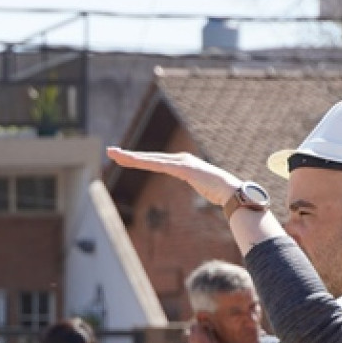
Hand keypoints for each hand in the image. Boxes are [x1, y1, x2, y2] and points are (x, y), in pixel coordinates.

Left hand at [106, 148, 242, 208]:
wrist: (232, 191)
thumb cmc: (218, 191)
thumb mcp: (201, 186)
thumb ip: (196, 182)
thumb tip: (200, 188)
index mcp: (181, 163)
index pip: (153, 161)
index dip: (136, 159)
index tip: (121, 158)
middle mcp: (179, 159)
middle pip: (148, 158)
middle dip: (128, 155)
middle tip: (109, 151)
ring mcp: (181, 162)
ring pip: (151, 160)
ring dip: (131, 157)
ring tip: (114, 154)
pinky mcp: (183, 168)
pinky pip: (160, 166)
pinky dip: (145, 163)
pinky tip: (132, 161)